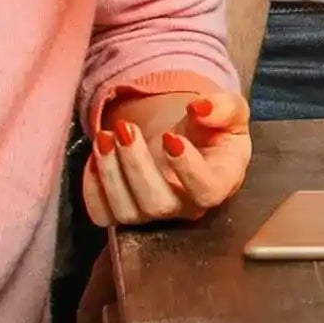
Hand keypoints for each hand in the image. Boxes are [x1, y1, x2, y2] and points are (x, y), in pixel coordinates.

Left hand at [84, 92, 251, 226]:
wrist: (191, 142)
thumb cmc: (214, 130)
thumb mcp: (231, 111)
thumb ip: (224, 107)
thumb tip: (200, 108)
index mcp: (221, 183)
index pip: (207, 190)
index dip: (187, 168)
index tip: (170, 136)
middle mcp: (187, 207)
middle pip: (158, 204)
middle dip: (136, 166)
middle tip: (126, 128)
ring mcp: (154, 215)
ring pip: (126, 211)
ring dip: (110, 173)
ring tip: (105, 136)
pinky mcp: (125, 214)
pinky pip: (102, 214)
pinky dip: (92, 187)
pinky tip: (96, 155)